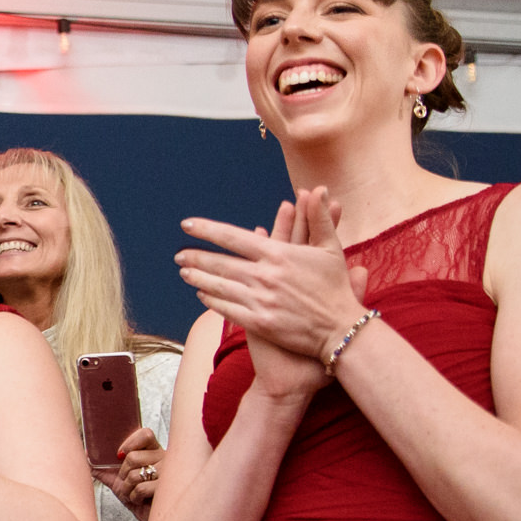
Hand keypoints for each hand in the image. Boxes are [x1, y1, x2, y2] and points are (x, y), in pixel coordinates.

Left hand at [105, 425, 163, 513]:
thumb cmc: (137, 497)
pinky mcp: (168, 488)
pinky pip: (141, 488)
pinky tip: (141, 500)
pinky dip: (134, 497)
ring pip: (136, 474)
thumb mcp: (117, 480)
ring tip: (133, 492)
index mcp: (153, 451)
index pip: (145, 434)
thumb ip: (103, 467)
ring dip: (127, 488)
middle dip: (122, 474)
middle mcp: (164, 458)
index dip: (130, 442)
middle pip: (133, 456)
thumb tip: (85, 454)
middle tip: (127, 481)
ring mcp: (169, 473)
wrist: (150, 517)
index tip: (120, 454)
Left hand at [176, 189, 367, 403]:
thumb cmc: (336, 288)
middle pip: (220, 263)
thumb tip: (318, 189)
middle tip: (178, 254)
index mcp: (278, 255)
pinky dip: (212, 301)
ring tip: (184, 272)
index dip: (207, 230)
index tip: (187, 225)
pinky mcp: (260, 324)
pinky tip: (203, 296)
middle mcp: (265, 276)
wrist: (342, 331)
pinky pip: (228, 310)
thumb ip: (319, 219)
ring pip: (219, 286)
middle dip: (196, 257)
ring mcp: (260, 301)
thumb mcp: (331, 249)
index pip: (234, 237)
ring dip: (198, 278)